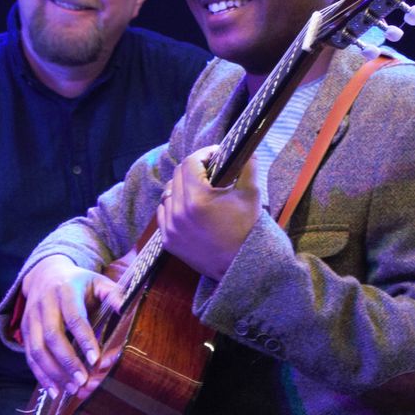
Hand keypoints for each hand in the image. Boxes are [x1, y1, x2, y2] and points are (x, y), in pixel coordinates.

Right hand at [18, 254, 124, 399]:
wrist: (44, 273)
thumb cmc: (78, 282)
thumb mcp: (97, 281)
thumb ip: (113, 293)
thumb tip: (126, 307)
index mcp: (65, 291)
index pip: (74, 318)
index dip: (84, 339)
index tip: (96, 360)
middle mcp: (44, 304)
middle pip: (52, 336)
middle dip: (67, 360)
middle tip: (83, 380)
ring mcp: (31, 317)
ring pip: (37, 349)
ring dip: (53, 372)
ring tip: (71, 389)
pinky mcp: (24, 329)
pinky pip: (29, 356)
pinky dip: (40, 375)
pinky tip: (55, 391)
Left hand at [158, 145, 261, 279]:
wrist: (240, 265)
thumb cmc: (247, 229)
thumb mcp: (251, 194)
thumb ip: (247, 166)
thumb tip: (245, 148)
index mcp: (198, 199)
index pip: (190, 163)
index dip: (203, 154)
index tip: (214, 155)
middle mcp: (179, 212)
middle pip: (177, 175)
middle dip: (193, 168)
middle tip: (209, 170)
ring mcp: (171, 227)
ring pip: (168, 193)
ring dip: (181, 186)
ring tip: (198, 189)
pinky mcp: (168, 240)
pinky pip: (163, 213)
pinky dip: (173, 206)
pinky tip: (188, 207)